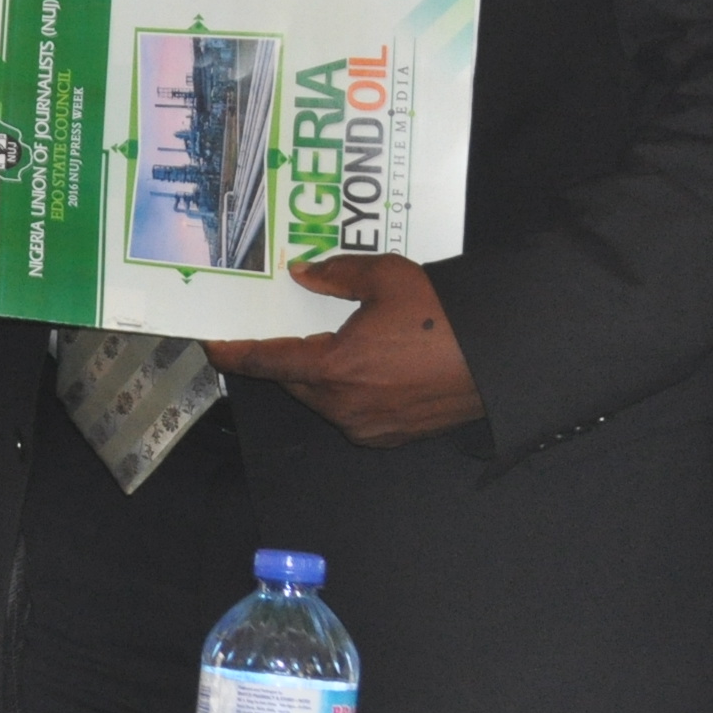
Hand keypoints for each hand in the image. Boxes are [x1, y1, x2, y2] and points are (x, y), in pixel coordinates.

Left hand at [204, 255, 482, 446]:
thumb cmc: (442, 314)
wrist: (499, 357)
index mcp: (335, 367)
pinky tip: (364, 369)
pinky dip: (345, 393)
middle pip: (294, 383)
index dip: (236, 353)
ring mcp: (369, 427)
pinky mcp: (391, 437)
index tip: (213, 345)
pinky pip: (351, 415)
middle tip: (284, 331)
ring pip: (322, 400)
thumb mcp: (385, 277)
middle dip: (284, 358)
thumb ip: (336, 275)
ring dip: (316, 376)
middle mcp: (345, 406)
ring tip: (333, 343)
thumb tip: (302, 275)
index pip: (268, 362)